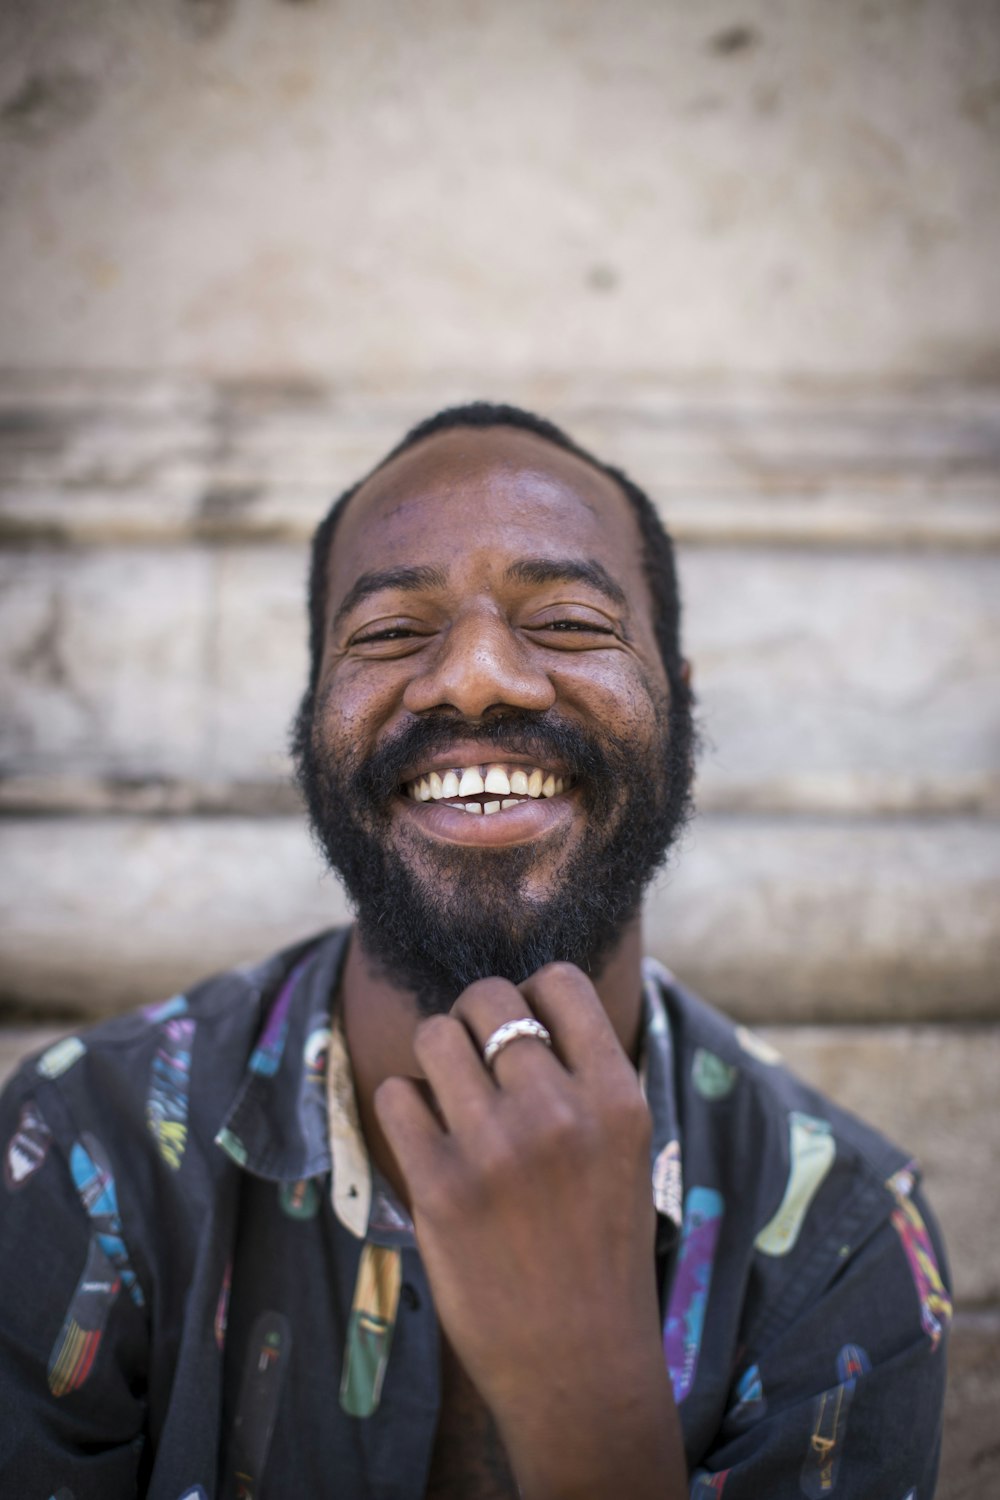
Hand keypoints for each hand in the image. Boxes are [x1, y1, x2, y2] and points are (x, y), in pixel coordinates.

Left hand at [374, 963, 685, 1498]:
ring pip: (434, 1034)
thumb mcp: (624, 1152)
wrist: (581, 1367)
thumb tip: (528, 1002)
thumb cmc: (601, 1252)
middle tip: (475, 1059)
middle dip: (473, 1016)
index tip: (522, 1023)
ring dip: (435, 1055)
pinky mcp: (439, 1188)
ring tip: (448, 1095)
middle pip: (487, 997)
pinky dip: (405, 1107)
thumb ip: (585, 1079)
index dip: (531, 991)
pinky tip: (428, 1140)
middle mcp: (560, 1112)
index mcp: (617, 1098)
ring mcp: (496, 1149)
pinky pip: (396, 1094)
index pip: (560, 982)